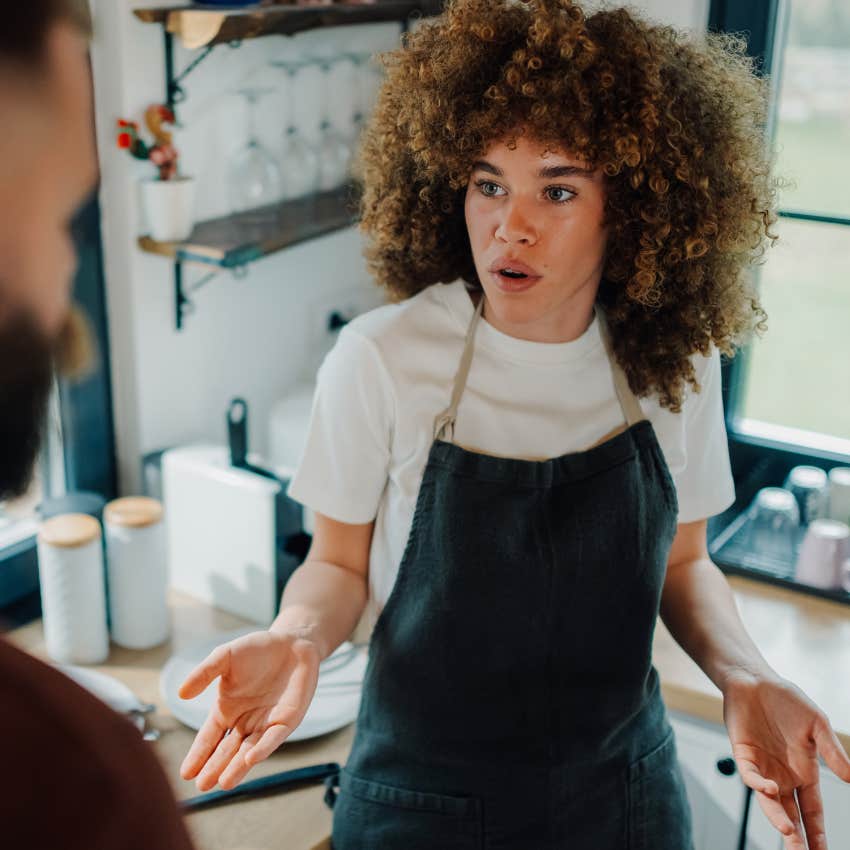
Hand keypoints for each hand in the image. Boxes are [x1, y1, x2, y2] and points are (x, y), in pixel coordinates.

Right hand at [178, 629, 321, 790]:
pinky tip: (250, 759)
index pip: (209, 737)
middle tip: (202, 785)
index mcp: (227, 709)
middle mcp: (245, 721)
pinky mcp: (287, 720)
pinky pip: (273, 737)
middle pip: (227, 749)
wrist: (292, 642)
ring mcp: (266, 722)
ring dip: (237, 766)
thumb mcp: (225, 656)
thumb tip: (181, 694)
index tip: (186, 773)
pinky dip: (263, 749)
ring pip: (248, 750)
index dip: (198, 754)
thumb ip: (204, 673)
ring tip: (224, 783)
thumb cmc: (257, 649)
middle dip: (215, 767)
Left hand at [723, 669, 849, 849]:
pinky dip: (759, 785)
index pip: (812, 810)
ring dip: (778, 817)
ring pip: (770, 801)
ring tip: (789, 832)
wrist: (755, 681)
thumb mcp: (817, 725)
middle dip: (797, 836)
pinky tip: (771, 789)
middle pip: (791, 814)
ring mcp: (762, 766)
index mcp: (804, 772)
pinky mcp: (743, 754)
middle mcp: (782, 775)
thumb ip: (832, 751)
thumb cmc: (787, 700)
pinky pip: (750, 776)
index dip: (817, 831)